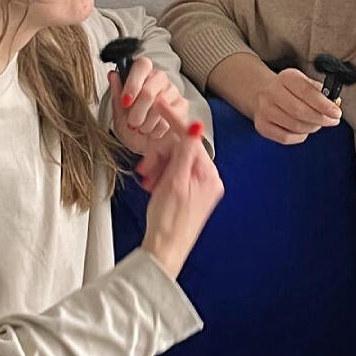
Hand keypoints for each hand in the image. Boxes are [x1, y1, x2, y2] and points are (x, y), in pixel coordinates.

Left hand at [108, 59, 189, 151]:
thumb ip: (117, 93)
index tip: (125, 102)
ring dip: (146, 124)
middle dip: (137, 112)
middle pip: (148, 91)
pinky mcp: (182, 106)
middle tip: (131, 124)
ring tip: (141, 128)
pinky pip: (169, 118)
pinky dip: (156, 130)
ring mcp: (173, 91)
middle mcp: (159, 78)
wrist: (144, 146)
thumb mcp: (119, 112)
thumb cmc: (131, 126)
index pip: (142, 65)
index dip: (132, 84)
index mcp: (142, 74)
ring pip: (159, 107)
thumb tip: (113, 75)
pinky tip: (153, 131)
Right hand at [140, 99, 223, 277]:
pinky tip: (152, 185)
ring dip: (158, 166)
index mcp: (209, 175)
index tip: (160, 105)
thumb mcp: (174, 182)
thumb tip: (194, 126)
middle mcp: (208, 180)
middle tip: (147, 167)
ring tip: (148, 181)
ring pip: (175, 160)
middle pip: (181, 149)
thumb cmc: (169, 223)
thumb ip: (184, 153)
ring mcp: (199, 187)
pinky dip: (160, 175)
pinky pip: (174, 173)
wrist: (165, 250)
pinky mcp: (189, 194)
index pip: (191, 138)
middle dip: (160, 155)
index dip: (172, 121)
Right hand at [254, 68, 342, 144]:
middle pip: (300, 111)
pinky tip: (303, 130)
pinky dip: (300, 136)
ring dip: (312, 128)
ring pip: (295, 126)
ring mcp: (264, 110)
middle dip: (320, 119)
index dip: (324, 105)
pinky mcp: (262, 125)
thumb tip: (336, 104)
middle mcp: (272, 92)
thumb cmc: (289, 90)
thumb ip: (321, 93)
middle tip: (332, 121)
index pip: (307, 91)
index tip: (336, 113)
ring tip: (317, 124)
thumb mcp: (305, 83)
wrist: (262, 93)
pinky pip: (286, 138)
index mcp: (286, 77)